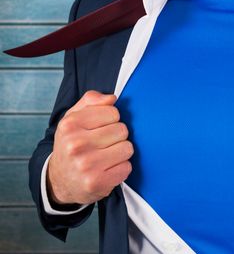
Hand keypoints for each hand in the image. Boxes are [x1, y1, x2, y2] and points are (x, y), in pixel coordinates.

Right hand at [47, 90, 133, 205]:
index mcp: (70, 125)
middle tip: (103, 145)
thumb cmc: (72, 144)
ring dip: (121, 152)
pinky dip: (121, 168)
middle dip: (117, 136)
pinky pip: (127, 167)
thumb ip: (91, 101)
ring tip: (106, 157)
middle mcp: (75, 144)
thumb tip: (112, 98)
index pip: (113, 112)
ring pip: (127, 148)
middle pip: (122, 130)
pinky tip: (107, 170)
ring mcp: (86, 165)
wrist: (59, 180)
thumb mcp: (73, 118)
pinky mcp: (97, 182)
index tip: (100, 128)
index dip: (111, 120)